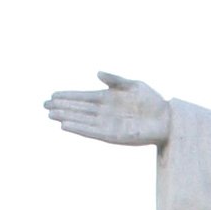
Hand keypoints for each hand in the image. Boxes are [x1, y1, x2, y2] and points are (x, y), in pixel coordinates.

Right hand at [45, 71, 171, 147]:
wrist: (166, 118)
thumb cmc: (151, 100)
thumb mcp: (132, 84)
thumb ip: (114, 80)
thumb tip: (97, 73)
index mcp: (107, 98)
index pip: (82, 97)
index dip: (67, 96)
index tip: (52, 95)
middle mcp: (104, 112)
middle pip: (78, 109)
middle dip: (62, 107)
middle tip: (44, 106)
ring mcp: (107, 124)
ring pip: (82, 120)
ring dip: (67, 118)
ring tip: (51, 115)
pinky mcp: (113, 136)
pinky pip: (92, 132)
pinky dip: (79, 129)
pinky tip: (66, 126)